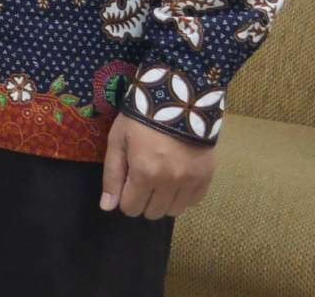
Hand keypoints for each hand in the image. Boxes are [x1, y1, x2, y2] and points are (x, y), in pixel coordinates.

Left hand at [100, 114, 215, 218]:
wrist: (178, 101)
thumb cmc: (141, 119)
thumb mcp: (118, 141)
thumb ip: (112, 175)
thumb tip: (107, 207)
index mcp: (144, 173)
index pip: (131, 208)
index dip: (125, 199)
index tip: (127, 185)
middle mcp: (169, 182)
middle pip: (153, 212)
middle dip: (143, 201)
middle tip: (143, 181)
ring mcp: (190, 181)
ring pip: (174, 211)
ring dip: (163, 201)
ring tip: (160, 181)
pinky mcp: (206, 176)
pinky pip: (193, 201)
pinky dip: (183, 196)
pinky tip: (176, 179)